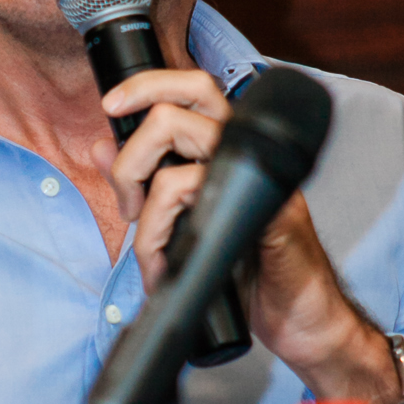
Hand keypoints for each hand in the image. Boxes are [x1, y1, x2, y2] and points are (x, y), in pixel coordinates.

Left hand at [97, 68, 403, 403]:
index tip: (112, 107)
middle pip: (179, 105)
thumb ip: (144, 182)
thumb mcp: (184, 222)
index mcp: (231, 145)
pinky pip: (198, 203)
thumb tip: (102, 145)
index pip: (191, 87)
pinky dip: (162, 241)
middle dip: (131, 158)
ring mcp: (262, 179)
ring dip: (146, 213)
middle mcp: (249, 152)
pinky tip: (166, 265)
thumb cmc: (250, 269)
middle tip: (129, 202)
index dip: (146, 85)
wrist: (301, 318)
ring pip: (177, 159)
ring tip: (152, 250)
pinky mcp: (269, 213)